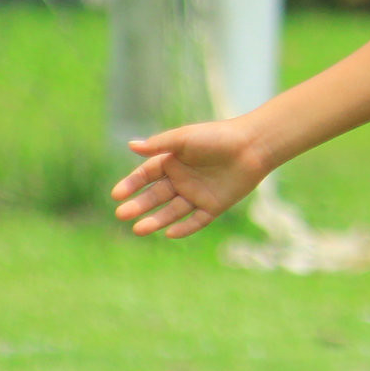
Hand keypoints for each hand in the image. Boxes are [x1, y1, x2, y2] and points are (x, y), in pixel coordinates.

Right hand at [111, 119, 265, 237]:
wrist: (253, 145)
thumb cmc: (217, 137)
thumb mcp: (185, 138)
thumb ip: (159, 144)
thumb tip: (130, 145)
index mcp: (173, 161)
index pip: (146, 175)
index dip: (131, 185)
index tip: (116, 195)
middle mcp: (182, 179)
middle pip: (155, 196)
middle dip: (138, 206)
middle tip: (122, 215)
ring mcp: (197, 194)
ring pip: (172, 211)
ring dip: (156, 220)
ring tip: (138, 229)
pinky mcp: (214, 206)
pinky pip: (196, 221)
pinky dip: (184, 228)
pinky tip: (169, 233)